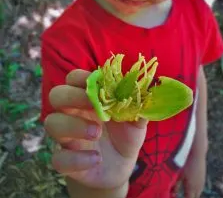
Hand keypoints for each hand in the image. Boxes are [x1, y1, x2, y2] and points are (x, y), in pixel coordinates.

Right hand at [44, 69, 147, 189]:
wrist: (120, 167)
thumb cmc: (124, 136)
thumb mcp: (136, 122)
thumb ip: (138, 107)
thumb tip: (147, 90)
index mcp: (88, 99)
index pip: (74, 79)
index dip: (81, 77)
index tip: (97, 82)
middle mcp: (73, 113)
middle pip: (57, 94)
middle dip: (72, 96)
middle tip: (94, 105)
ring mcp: (67, 136)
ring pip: (52, 122)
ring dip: (73, 125)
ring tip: (97, 133)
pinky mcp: (65, 160)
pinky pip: (59, 157)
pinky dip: (76, 158)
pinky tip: (96, 159)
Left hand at [174, 150, 205, 197]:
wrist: (197, 155)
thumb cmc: (187, 164)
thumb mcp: (180, 175)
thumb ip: (176, 186)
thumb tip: (173, 194)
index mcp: (190, 188)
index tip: (180, 197)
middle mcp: (198, 188)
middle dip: (189, 197)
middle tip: (184, 194)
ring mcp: (202, 184)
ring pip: (198, 194)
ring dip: (193, 194)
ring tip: (187, 191)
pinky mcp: (204, 180)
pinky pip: (200, 189)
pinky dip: (196, 190)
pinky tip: (192, 186)